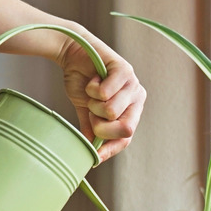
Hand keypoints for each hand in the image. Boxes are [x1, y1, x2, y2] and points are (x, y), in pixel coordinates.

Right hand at [55, 30, 145, 162]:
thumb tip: (93, 155)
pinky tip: (93, 79)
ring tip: (92, 91)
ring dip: (93, 104)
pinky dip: (92, 89)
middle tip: (91, 110)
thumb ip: (93, 130)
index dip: (111, 148)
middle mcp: (138, 98)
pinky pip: (105, 93)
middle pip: (123, 129)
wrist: (72, 54)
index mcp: (132, 111)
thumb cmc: (82, 82)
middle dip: (100, 125)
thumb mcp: (87, 112)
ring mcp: (133, 84)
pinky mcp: (124, 70)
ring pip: (111, 112)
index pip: (126, 138)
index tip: (95, 156)